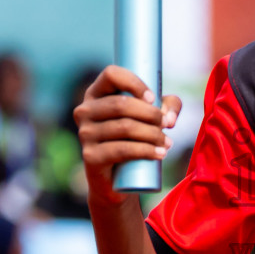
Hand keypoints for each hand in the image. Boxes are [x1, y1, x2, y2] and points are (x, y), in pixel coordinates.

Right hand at [74, 66, 181, 204]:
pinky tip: (160, 154)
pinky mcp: (90, 156)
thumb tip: (170, 118)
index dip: (134, 83)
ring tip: (167, 143)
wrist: (117, 180)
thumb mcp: (153, 117)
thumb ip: (168, 107)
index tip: (153, 98)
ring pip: (124, 127)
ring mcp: (85, 134)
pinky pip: (122, 150)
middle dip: (150, 114)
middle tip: (167, 125)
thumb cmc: (135, 139)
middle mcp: (85, 110)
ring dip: (153, 134)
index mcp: (96, 94)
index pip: (111, 74)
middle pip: (121, 104)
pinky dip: (146, 151)